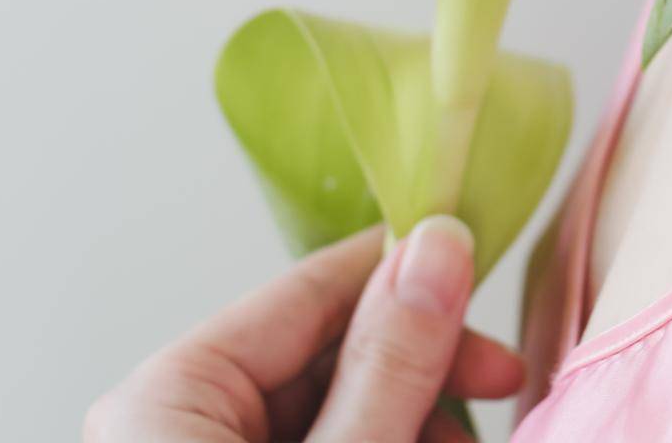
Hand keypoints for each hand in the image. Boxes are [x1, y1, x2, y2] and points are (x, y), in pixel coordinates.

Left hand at [84, 216, 525, 441]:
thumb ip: (386, 366)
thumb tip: (439, 247)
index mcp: (168, 393)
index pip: (306, 292)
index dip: (400, 275)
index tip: (478, 266)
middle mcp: (176, 423)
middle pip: (326, 357)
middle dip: (421, 370)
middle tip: (504, 381)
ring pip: (336, 413)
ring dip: (413, 418)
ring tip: (468, 436)